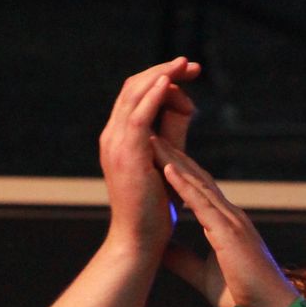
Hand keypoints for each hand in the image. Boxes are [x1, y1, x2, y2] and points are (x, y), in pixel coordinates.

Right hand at [98, 58, 199, 251]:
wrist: (139, 242)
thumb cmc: (155, 211)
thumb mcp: (167, 163)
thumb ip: (173, 134)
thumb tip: (185, 108)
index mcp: (119, 138)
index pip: (137, 94)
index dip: (163, 79)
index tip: (189, 75)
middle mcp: (112, 136)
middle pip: (134, 87)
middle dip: (165, 71)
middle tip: (192, 65)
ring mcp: (116, 144)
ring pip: (135, 94)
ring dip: (162, 75)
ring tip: (185, 65)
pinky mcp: (127, 154)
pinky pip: (139, 115)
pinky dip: (153, 95)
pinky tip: (170, 82)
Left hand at [152, 136, 301, 306]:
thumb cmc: (243, 299)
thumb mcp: (203, 276)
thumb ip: (184, 260)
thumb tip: (162, 250)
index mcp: (225, 225)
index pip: (198, 191)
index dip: (177, 171)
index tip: (156, 155)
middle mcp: (230, 217)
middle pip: (197, 178)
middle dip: (173, 156)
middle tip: (151, 134)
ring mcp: (232, 222)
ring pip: (198, 183)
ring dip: (173, 161)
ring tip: (152, 140)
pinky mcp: (229, 233)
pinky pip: (202, 203)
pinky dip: (184, 185)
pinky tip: (167, 168)